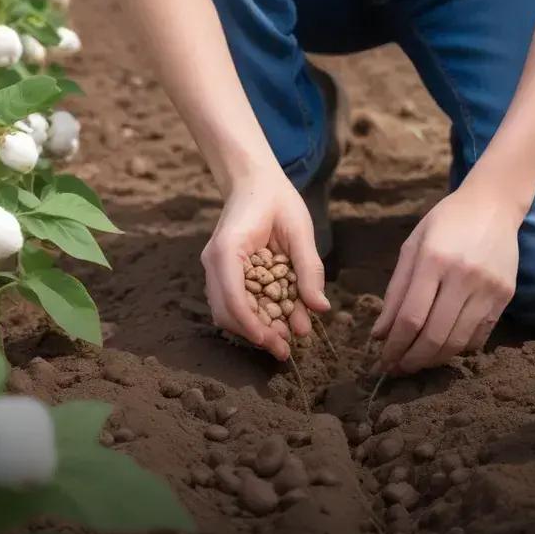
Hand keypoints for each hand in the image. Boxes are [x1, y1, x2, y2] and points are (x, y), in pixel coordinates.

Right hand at [201, 166, 330, 360]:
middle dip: (254, 334)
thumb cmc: (278, 200)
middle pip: (225, 312)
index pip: (232, 296)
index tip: (272, 342)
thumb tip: (319, 308)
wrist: (254, 182)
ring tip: (285, 341)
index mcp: (227, 249)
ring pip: (227, 312)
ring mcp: (216, 269)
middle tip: (285, 351)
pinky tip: (278, 322)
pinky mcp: (224, 273)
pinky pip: (234, 302)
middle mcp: (214, 262)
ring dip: (254, 329)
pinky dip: (254, 316)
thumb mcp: (300, 230)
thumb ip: (309, 269)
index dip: (250, 324)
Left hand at [371, 186, 522, 373]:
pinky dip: (459, 349)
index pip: (410, 318)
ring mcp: (489, 288)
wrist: (493, 205)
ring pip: (458, 342)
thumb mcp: (412, 247)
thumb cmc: (445, 223)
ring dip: (433, 360)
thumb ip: (395, 292)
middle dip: (411, 360)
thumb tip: (381, 334)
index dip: (394, 346)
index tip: (382, 361)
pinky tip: (443, 348)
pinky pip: (480, 336)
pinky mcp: (505, 296)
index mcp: (434, 260)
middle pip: (434, 336)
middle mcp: (463, 276)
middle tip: (397, 369)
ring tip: (417, 362)